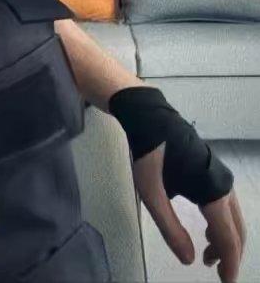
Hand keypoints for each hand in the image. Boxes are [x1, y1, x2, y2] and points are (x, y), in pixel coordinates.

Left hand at [132, 141, 246, 282]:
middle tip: (217, 273)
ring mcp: (220, 176)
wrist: (148, 118)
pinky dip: (221, 223)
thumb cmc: (148, 154)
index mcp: (212, 192)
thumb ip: (169, 227)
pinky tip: (206, 230)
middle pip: (236, 229)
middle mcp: (223, 185)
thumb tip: (189, 260)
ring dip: (225, 239)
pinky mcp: (212, 170)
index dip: (230, 263)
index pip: (229, 237)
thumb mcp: (151, 193)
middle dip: (229, 254)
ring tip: (207, 256)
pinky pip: (225, 205)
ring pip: (232, 217)